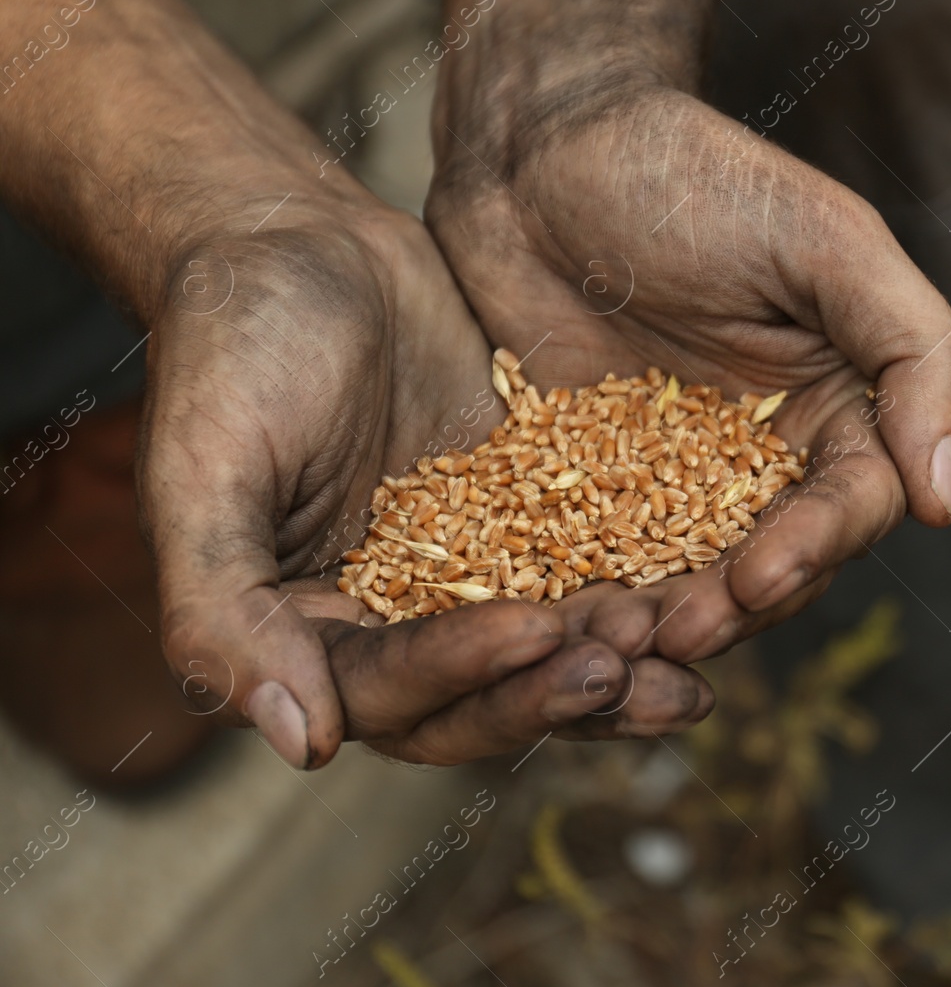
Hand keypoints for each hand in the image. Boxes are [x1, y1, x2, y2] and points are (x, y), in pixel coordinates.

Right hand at [142, 194, 714, 766]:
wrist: (301, 241)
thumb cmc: (232, 346)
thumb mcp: (205, 472)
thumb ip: (221, 609)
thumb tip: (301, 745)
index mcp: (308, 633)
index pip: (388, 694)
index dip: (459, 675)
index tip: (528, 633)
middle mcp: (392, 622)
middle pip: (481, 698)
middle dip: (551, 692)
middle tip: (623, 668)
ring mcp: (468, 574)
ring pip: (549, 652)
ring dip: (614, 669)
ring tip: (684, 666)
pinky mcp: (531, 519)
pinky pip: (591, 571)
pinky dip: (644, 592)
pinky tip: (709, 598)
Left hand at [429, 67, 950, 664]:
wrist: (543, 145)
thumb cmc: (696, 175)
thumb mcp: (830, 242)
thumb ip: (916, 356)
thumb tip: (946, 501)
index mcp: (841, 405)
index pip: (854, 503)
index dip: (815, 548)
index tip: (760, 578)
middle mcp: (767, 454)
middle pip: (777, 561)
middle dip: (736, 605)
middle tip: (677, 634)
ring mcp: (673, 476)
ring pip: (689, 576)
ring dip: (663, 617)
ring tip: (617, 644)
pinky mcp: (585, 483)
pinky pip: (597, 557)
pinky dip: (588, 595)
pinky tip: (558, 624)